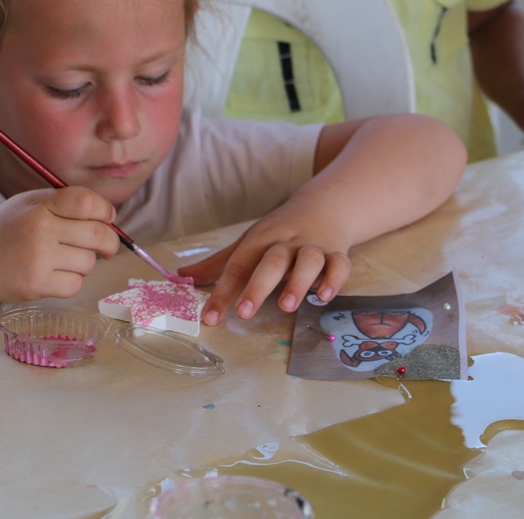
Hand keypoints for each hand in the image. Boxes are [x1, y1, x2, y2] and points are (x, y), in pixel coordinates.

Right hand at [0, 186, 119, 303]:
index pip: (88, 203)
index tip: (107, 219)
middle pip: (98, 235)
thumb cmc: (7, 230)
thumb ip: (65, 204)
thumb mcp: (30, 204)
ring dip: (84, 263)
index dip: (105, 211)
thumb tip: (110, 217)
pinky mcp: (35, 284)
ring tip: (63, 260)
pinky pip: (75, 284)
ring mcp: (38, 258)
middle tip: (106, 248)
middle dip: (109, 243)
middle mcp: (40, 229)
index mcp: (40, 204)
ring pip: (89, 262)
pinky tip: (54, 275)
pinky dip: (70, 282)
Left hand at [178, 210, 351, 325]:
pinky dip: (334, 279)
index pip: (238, 264)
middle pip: (272, 260)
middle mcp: (287, 242)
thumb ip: (219, 263)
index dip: (222, 292)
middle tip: (245, 313)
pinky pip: (340, 264)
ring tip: (287, 306)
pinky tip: (323, 296)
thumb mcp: (249, 242)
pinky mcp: (338, 254)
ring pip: (308, 260)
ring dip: (298, 282)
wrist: (326, 206)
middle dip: (258, 286)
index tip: (210, 318)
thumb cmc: (281, 231)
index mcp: (261, 239)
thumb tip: (183, 277)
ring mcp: (314, 247)